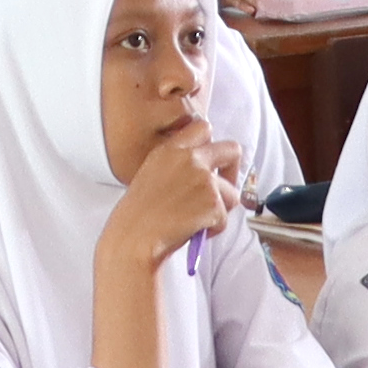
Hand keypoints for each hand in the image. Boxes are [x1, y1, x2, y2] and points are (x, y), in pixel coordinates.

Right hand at [101, 123, 239, 277]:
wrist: (134, 239)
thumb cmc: (139, 215)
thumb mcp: (152, 174)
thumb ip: (179, 164)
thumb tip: (206, 169)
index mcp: (171, 149)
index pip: (203, 128)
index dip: (212, 145)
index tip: (210, 162)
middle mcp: (190, 158)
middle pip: (232, 150)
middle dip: (233, 170)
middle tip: (222, 189)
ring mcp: (204, 179)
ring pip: (232, 194)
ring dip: (220, 210)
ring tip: (196, 220)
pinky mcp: (213, 203)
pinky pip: (224, 218)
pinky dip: (213, 229)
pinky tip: (193, 231)